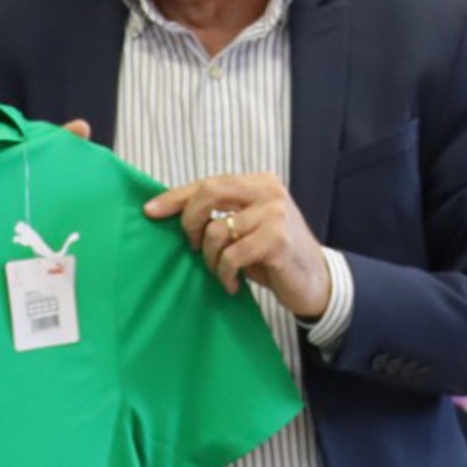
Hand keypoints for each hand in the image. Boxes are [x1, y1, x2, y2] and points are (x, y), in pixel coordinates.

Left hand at [149, 172, 330, 320]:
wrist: (316, 282)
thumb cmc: (274, 256)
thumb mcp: (249, 227)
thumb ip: (222, 214)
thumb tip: (172, 212)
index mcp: (259, 182)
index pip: (208, 183)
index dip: (175, 197)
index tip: (151, 211)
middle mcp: (268, 191)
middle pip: (208, 193)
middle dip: (189, 223)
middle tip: (193, 247)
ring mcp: (275, 214)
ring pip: (216, 231)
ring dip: (211, 259)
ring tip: (222, 272)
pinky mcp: (277, 240)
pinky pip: (231, 256)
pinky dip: (225, 275)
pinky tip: (233, 284)